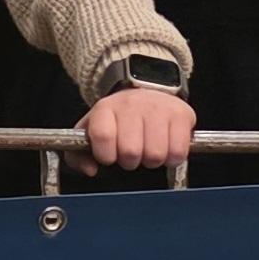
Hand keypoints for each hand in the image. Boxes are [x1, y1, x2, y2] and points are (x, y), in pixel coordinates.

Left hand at [72, 86, 196, 174]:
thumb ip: (78, 154)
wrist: (147, 89)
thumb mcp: (92, 130)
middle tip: (132, 152)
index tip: (109, 156)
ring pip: (155, 155)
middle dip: (130, 161)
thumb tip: (90, 170)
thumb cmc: (119, 118)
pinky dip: (172, 158)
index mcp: (105, 109)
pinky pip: (178, 152)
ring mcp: (158, 108)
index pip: (103, 136)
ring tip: (149, 149)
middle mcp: (131, 105)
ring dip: (152, 160)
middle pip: (130, 152)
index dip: (106, 155)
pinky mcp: (180, 114)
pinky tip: (166, 147)